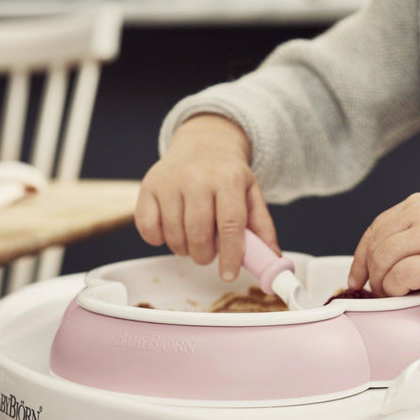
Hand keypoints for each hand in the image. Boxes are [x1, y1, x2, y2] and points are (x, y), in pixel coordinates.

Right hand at [135, 114, 278, 281]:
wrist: (202, 145)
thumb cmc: (227, 175)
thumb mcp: (251, 193)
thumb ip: (261, 225)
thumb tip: (271, 257)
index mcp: (228, 179)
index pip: (230, 224)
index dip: (230, 255)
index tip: (229, 275)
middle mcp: (197, 178)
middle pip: (199, 233)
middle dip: (204, 256)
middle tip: (208, 255)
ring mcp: (169, 182)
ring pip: (174, 235)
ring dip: (184, 250)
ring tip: (192, 240)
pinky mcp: (148, 187)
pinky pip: (148, 228)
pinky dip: (159, 239)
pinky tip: (171, 231)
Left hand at [348, 193, 419, 298]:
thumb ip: (408, 233)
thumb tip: (373, 261)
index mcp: (418, 204)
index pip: (375, 229)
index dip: (360, 257)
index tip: (357, 276)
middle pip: (375, 247)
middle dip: (370, 274)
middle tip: (378, 290)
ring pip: (383, 261)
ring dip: (382, 284)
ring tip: (393, 294)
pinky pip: (400, 277)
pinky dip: (396, 290)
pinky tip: (406, 294)